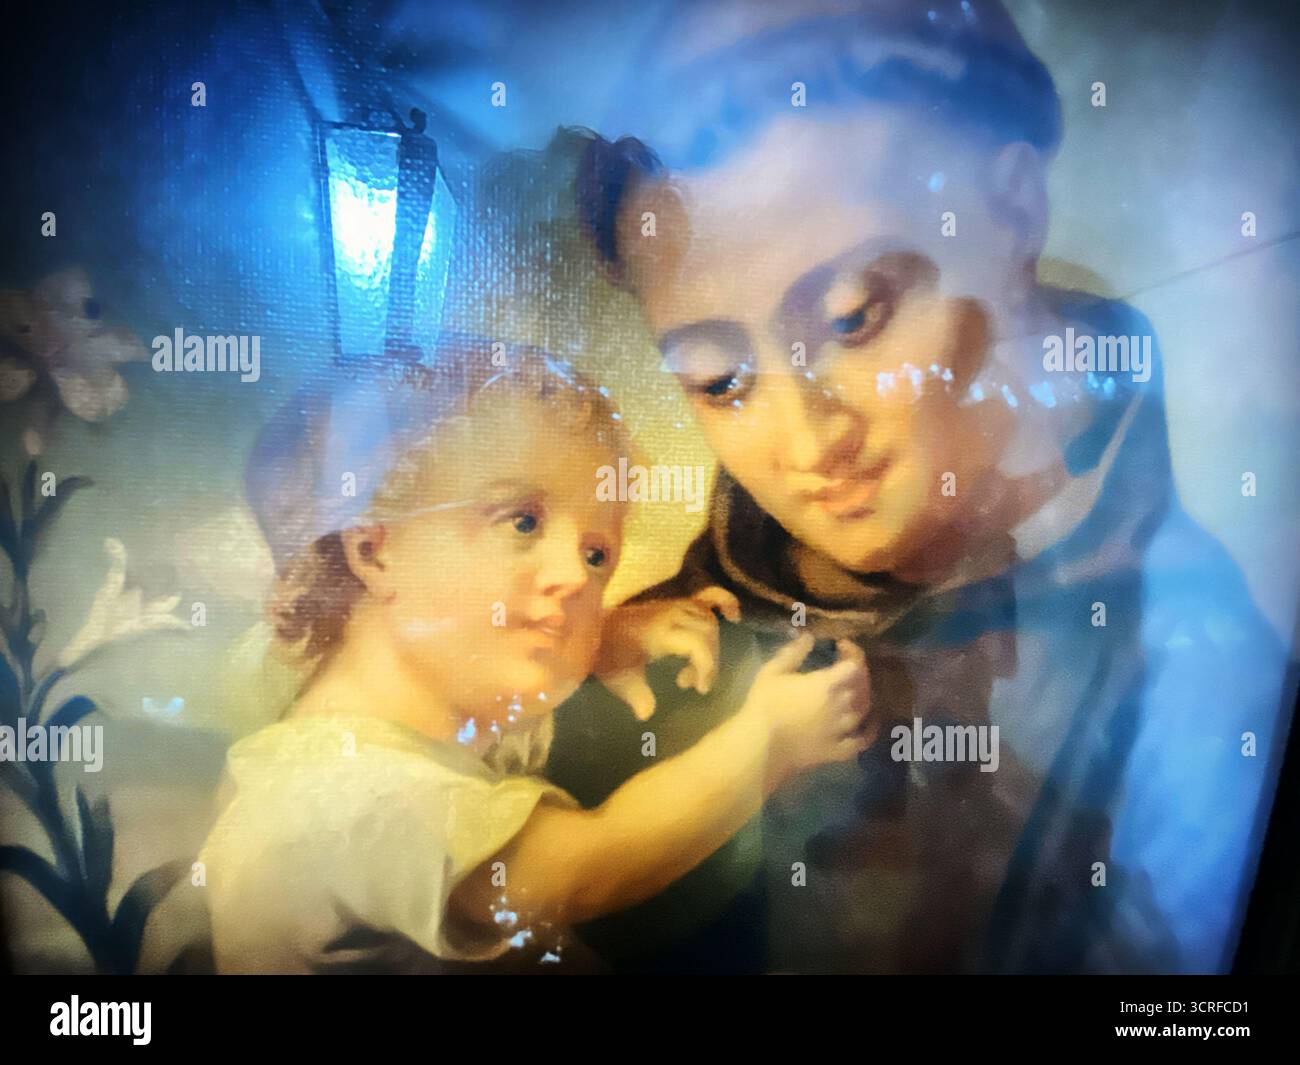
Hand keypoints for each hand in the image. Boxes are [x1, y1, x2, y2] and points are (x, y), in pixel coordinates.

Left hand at [595, 586, 741, 720]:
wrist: (593, 629)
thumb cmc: (608, 655)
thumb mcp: (619, 679)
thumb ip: (636, 696)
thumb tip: (647, 714)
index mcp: (660, 631)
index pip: (697, 644)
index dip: (706, 667)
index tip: (700, 689)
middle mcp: (671, 614)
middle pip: (708, 633)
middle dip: (708, 660)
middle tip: (691, 684)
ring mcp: (674, 606)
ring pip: (709, 621)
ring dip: (710, 645)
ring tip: (694, 669)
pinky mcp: (675, 604)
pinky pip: (706, 596)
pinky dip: (722, 602)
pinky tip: (732, 615)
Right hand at [740, 633, 873, 782]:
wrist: (760, 747)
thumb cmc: (764, 706)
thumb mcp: (773, 671)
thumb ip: (794, 652)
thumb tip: (809, 636)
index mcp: (828, 684)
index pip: (854, 664)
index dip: (852, 652)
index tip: (840, 646)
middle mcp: (842, 706)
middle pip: (863, 684)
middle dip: (858, 671)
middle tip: (845, 665)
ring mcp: (843, 730)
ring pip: (865, 708)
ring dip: (863, 694)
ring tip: (853, 688)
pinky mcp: (839, 750)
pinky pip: (863, 740)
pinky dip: (870, 730)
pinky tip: (869, 722)